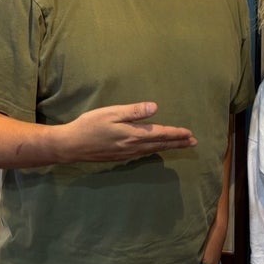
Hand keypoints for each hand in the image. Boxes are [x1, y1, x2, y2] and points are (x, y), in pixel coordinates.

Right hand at [60, 101, 195, 162]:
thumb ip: (134, 111)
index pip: (160, 134)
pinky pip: (143, 153)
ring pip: (153, 150)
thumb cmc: (89, 125)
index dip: (176, 134)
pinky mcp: (119, 156)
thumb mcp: (111, 113)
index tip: (190, 134)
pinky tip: (155, 150)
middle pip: (160, 144)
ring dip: (168, 147)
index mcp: (133, 134)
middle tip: (193, 143)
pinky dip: (154, 151)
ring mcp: (126, 153)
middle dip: (177, 143)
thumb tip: (155, 107)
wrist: (70, 146)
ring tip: (180, 146)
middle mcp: (133, 146)